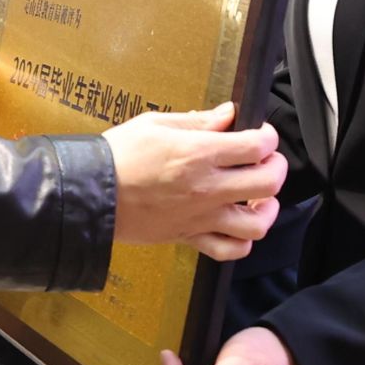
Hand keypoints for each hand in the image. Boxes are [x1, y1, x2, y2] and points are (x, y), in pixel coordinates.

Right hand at [101, 104, 285, 252]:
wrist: (89, 193)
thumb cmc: (117, 155)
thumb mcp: (155, 124)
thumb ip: (198, 121)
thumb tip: (227, 115)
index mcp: (198, 154)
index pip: (257, 146)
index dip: (267, 136)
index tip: (260, 133)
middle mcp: (206, 188)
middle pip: (268, 182)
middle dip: (276, 167)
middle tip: (266, 160)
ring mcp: (200, 216)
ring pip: (258, 223)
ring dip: (268, 208)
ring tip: (260, 197)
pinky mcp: (190, 236)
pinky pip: (230, 250)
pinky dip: (243, 242)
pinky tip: (238, 224)